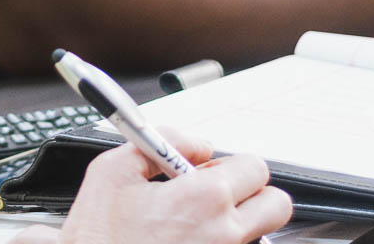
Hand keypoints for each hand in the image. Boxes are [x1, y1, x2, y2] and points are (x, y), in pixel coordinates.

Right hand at [12, 129, 290, 243]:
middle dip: (252, 194)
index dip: (232, 165)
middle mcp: (225, 234)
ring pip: (260, 236)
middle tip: (217, 197)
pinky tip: (188, 241)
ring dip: (238, 224)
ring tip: (199, 226)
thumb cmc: (96, 238)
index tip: (209, 172)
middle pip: (276, 205)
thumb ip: (164, 141)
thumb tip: (196, 144)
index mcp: (204, 198)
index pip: (256, 167)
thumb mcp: (112, 171)